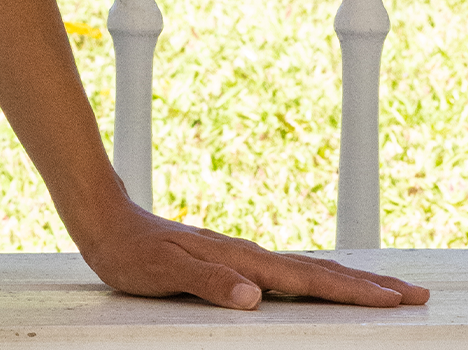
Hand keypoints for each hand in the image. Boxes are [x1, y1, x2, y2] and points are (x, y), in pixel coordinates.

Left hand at [78, 201, 429, 309]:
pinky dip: (314, 278)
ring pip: (305, 270)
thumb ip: (208, 282)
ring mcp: (239, 256)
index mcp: (241, 262)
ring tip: (381, 288)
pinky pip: (284, 272)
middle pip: (318, 272)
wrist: (103, 218)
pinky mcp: (228, 259)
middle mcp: (246, 256)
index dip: (352, 292)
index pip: (308, 281)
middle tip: (413, 293)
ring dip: (346, 280)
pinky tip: (316, 284)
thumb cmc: (130, 251)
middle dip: (367, 285)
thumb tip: (254, 297)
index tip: (395, 298)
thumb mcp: (163, 272)